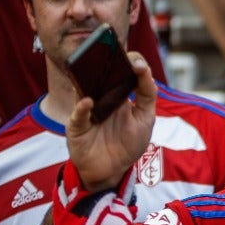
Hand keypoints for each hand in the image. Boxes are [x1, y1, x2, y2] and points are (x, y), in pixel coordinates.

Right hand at [66, 53, 157, 190]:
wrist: (111, 171)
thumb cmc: (128, 144)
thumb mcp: (145, 119)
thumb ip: (147, 96)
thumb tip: (144, 72)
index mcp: (119, 95)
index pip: (123, 71)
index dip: (130, 63)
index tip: (136, 62)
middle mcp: (101, 98)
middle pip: (101, 76)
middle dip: (106, 64)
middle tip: (113, 54)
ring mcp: (88, 111)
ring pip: (85, 90)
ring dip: (90, 80)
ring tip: (96, 69)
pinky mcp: (77, 126)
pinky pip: (78, 115)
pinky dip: (82, 108)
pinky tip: (88, 102)